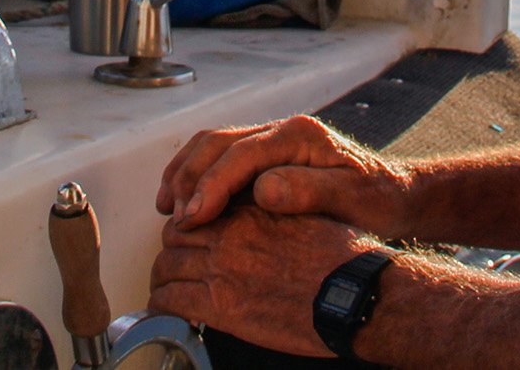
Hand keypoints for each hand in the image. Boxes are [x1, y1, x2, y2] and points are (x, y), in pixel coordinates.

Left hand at [149, 207, 375, 358]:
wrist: (356, 294)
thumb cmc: (343, 258)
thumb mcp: (307, 216)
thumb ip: (274, 210)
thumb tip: (260, 210)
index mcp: (252, 210)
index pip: (199, 207)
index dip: (190, 222)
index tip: (190, 233)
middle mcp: (231, 235)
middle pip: (176, 236)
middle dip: (171, 251)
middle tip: (174, 266)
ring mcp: (224, 270)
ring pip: (167, 268)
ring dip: (163, 280)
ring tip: (166, 291)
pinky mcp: (222, 307)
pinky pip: (172, 302)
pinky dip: (163, 307)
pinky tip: (168, 313)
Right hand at [155, 115, 413, 234]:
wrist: (396, 197)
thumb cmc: (378, 202)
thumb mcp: (351, 200)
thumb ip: (308, 192)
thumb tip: (263, 191)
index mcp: (300, 135)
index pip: (242, 154)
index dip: (212, 185)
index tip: (193, 217)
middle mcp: (281, 130)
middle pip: (217, 143)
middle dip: (189, 178)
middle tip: (174, 218)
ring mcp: (271, 141)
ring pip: (212, 146)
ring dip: (185, 174)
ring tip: (169, 209)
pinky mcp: (265, 158)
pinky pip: (220, 159)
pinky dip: (197, 177)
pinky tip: (187, 204)